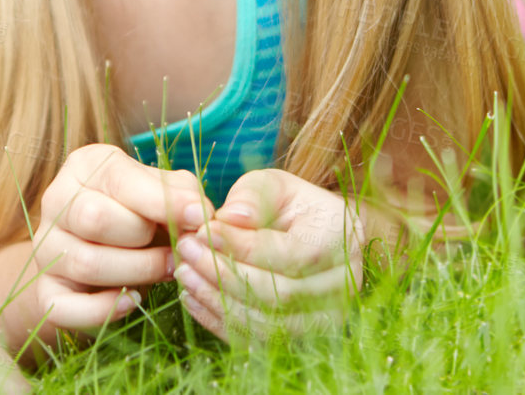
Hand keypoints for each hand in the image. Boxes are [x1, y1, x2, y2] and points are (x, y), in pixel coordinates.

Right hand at [31, 145, 207, 331]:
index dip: (162, 201)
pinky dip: (105, 309)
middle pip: (94, 219)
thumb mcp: (158, 191)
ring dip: (138, 272)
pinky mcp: (45, 291)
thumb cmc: (137, 214)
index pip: (118, 179)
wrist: (101, 254)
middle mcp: (55, 202)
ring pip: (86, 263)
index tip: (199, 217)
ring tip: (166, 271)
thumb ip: (180, 194)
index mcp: (83, 168)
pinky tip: (133, 300)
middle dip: (145, 239)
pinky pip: (65, 307)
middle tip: (177, 251)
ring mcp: (44, 248)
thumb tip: (199, 214)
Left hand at [171, 168, 364, 339]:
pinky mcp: (303, 337)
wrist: (319, 235)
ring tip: (184, 273)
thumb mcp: (275, 186)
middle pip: (277, 293)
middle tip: (186, 251)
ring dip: (218, 300)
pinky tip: (193, 297)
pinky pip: (259, 339)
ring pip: (267, 323)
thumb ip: (252, 196)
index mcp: (337, 242)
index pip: (287, 255)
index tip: (202, 230)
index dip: (241, 246)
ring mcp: (326, 318)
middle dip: (223, 273)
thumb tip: (229, 218)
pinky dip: (221, 321)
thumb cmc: (292, 205)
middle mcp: (340, 286)